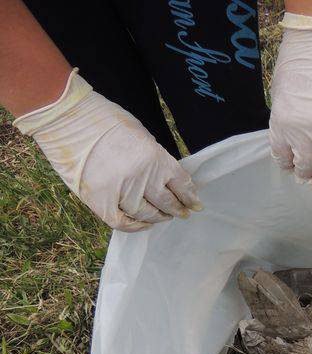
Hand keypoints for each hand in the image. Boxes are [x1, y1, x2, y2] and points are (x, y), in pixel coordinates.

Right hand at [13, 70, 200, 231]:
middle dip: (178, 209)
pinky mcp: (99, 201)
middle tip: (182, 213)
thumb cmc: (106, 121)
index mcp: (156, 158)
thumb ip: (157, 159)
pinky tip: (142, 224)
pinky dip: (135, 226)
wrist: (67, 119)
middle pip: (167, 202)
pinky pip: (122, 222)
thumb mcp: (143, 135)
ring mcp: (120, 192)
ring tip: (163, 217)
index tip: (195, 204)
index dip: (190, 197)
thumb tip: (169, 179)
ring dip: (158, 218)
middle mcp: (142, 178)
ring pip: (147, 214)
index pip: (181, 185)